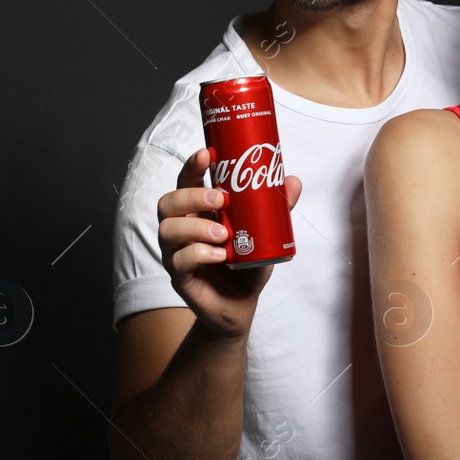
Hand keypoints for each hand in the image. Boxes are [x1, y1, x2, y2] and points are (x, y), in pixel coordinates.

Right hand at [156, 147, 302, 340]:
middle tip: (220, 199)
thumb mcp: (265, 232)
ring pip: (168, 230)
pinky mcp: (180, 277)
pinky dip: (198, 254)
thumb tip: (292, 180)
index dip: (192, 166)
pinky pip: (178, 261)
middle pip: (168, 202)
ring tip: (223, 234)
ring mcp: (176, 253)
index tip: (207, 154)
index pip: (186, 182)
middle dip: (192, 195)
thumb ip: (276, 208)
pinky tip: (218, 255)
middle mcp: (181, 229)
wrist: (242, 304)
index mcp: (197, 211)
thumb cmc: (247, 263)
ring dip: (196, 227)